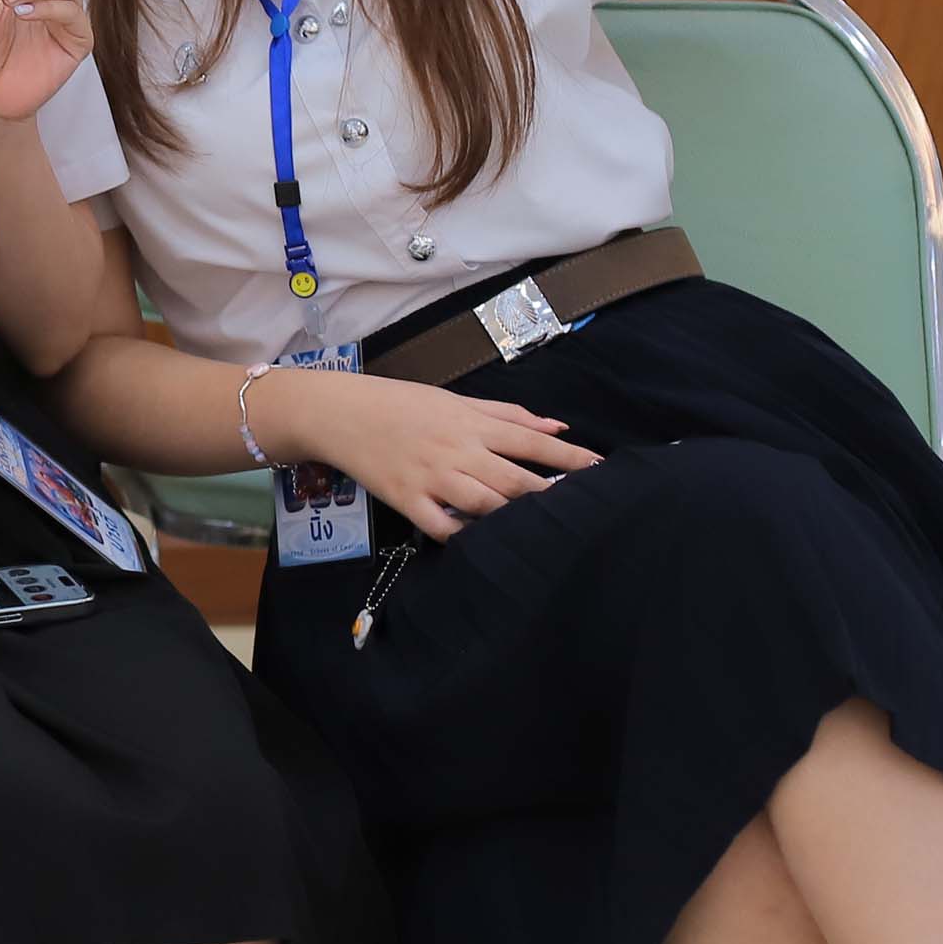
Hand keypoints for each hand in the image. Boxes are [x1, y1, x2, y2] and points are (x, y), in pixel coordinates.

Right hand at [290, 367, 596, 539]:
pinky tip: (483, 544)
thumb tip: (559, 423)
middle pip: (514, 478)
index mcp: (470, 422)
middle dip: (551, 495)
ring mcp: (431, 476)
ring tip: (543, 531)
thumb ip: (508, 414)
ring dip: (514, 517)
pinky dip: (463, 537)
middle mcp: (456, 450)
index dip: (569, 456)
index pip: (531, 440)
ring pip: (483, 504)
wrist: (339, 412)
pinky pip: (441, 526)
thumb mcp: (454, 399)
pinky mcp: (405, 499)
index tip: (603, 468)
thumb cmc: (400, 403)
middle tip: (585, 510)